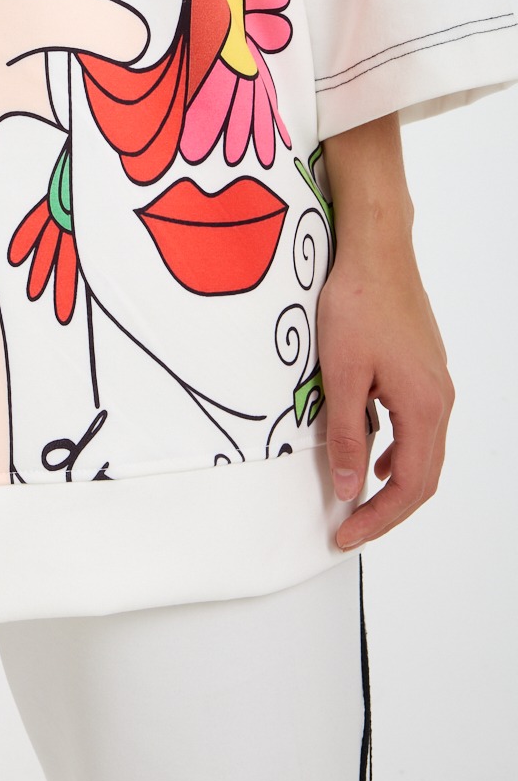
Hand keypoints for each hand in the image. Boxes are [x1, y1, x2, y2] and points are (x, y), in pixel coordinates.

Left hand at [317, 114, 453, 550]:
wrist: (374, 247)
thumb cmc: (358, 301)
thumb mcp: (342, 373)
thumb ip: (345, 433)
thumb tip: (348, 485)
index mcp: (425, 406)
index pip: (412, 485)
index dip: (379, 517)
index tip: (346, 532)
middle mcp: (439, 398)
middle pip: (423, 473)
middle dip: (386, 505)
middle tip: (349, 524)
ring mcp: (434, 380)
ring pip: (421, 447)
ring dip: (391, 475)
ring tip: (356, 493)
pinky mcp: (422, 364)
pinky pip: (414, 421)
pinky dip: (394, 444)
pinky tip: (371, 443)